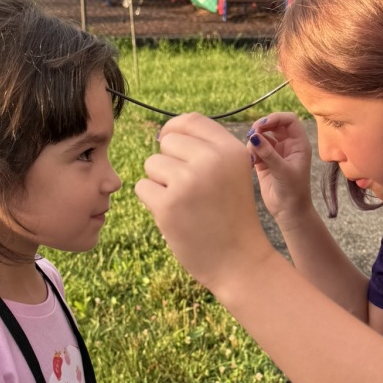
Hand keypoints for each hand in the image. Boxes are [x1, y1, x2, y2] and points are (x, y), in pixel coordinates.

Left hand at [135, 113, 275, 294]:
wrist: (240, 261)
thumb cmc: (230, 217)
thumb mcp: (233, 174)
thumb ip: (207, 150)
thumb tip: (165, 134)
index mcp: (231, 149)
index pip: (191, 120)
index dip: (174, 130)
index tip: (170, 146)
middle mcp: (211, 160)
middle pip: (168, 141)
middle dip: (168, 161)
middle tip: (185, 188)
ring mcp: (189, 182)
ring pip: (152, 164)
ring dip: (159, 182)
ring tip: (183, 204)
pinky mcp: (168, 205)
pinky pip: (142, 187)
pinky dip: (152, 201)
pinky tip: (174, 215)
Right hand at [246, 113, 313, 222]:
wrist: (288, 211)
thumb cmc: (293, 191)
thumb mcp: (282, 170)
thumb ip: (268, 153)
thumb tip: (254, 136)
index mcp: (299, 144)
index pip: (289, 120)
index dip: (276, 118)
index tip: (263, 124)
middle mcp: (288, 146)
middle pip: (274, 125)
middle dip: (262, 127)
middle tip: (252, 134)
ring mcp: (276, 153)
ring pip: (262, 137)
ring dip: (255, 140)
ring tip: (252, 153)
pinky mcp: (264, 162)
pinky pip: (255, 149)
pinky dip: (251, 151)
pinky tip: (251, 162)